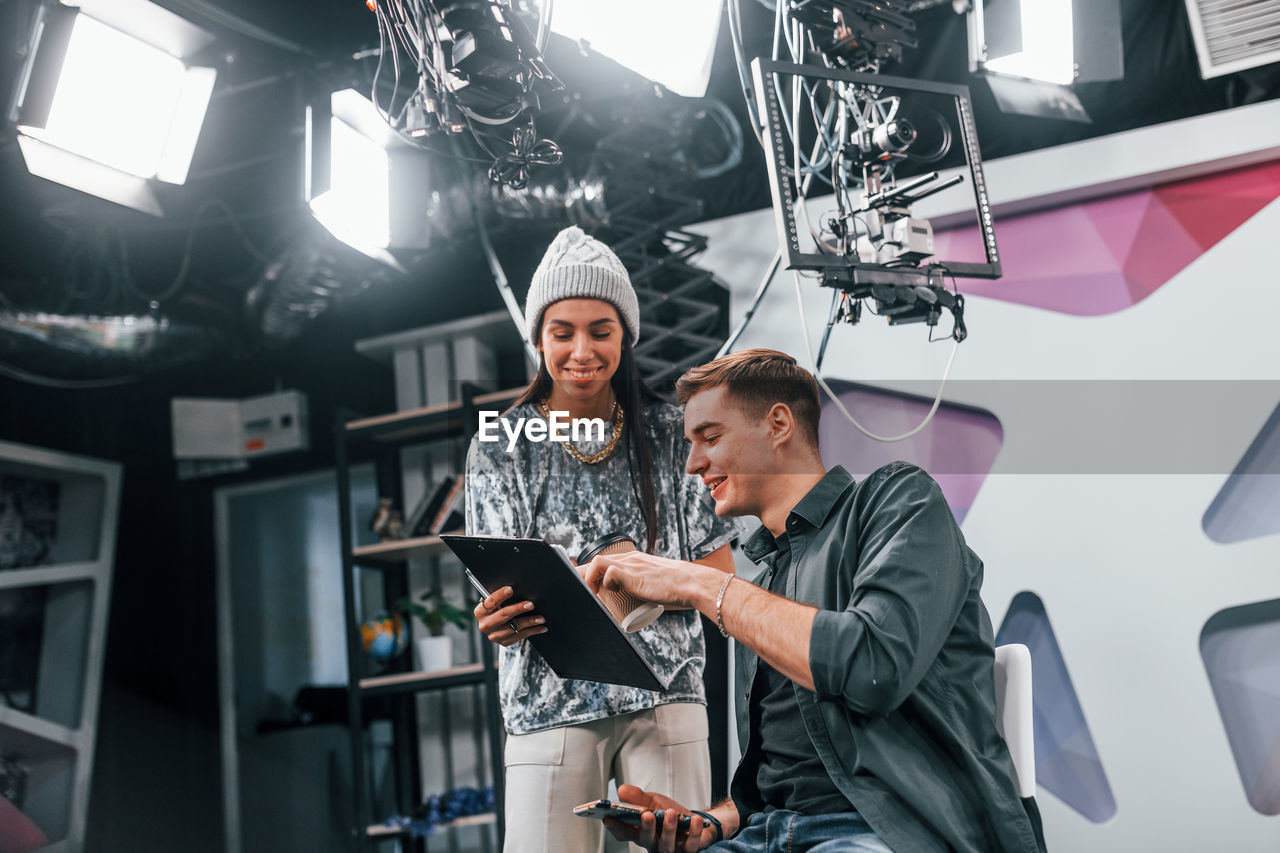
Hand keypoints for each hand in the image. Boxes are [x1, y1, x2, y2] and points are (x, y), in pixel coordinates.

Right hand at [471, 585, 546, 646]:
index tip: (511, 589)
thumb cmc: (497, 609)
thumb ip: (501, 598)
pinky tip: (541, 627)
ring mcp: (494, 635)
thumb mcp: (495, 603)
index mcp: (480, 612)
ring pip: (515, 627)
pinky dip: (533, 631)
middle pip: (504, 615)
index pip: (491, 601)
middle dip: (518, 608)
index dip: (500, 595)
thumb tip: (519, 589)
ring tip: (541, 618)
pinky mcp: (504, 642)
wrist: (495, 627)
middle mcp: (485, 625)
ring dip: (530, 622)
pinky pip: (520, 636)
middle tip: (531, 604)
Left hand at [583, 551, 711, 608]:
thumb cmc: (677, 589)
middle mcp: (630, 558)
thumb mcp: (654, 584)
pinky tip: (607, 592)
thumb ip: (645, 588)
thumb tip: (640, 604)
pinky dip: (602, 582)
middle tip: (579, 592)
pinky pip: (607, 571)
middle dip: (581, 576)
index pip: (603, 561)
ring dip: (587, 579)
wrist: (693, 584)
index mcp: (633, 559)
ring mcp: (631, 565)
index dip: (589, 573)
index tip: (583, 586)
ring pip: (596, 563)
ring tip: (590, 594)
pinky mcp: (633, 573)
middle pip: (595, 561)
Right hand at [602, 785, 711, 852]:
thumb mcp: (653, 801)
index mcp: (640, 832)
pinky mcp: (688, 849)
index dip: (615, 827)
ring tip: (671, 813)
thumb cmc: (670, 812)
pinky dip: (693, 832)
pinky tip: (694, 820)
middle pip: (645, 840)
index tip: (608, 817)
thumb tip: (621, 790)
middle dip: (645, 828)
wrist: (694, 820)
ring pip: (666, 845)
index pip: (624, 833)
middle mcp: (653, 843)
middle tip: (646, 814)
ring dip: (668, 829)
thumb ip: (638, 797)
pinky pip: (691, 844)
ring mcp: (671, 848)